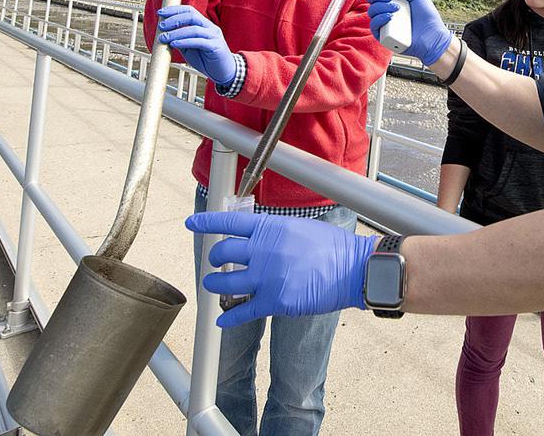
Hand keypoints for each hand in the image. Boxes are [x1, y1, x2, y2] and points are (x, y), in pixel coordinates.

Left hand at [156, 5, 235, 85]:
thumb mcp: (189, 48)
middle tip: (161, 26)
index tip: (161, 13)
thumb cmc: (206, 60)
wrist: (223, 72)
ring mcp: (214, 36)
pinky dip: (185, 42)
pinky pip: (199, 41)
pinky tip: (174, 44)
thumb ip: (180, 40)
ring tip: (164, 37)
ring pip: (194, 29)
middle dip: (174, 19)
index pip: (190, 11)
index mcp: (204, 25)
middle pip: (192, 16)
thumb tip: (163, 35)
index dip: (175, 10)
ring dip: (176, 32)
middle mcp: (210, 28)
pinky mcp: (216, 47)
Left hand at [186, 211, 377, 326]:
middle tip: (215, 263)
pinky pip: (243, 311)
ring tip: (214, 285)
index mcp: (270, 228)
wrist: (351, 269)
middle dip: (214, 259)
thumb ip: (274, 232)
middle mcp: (264, 250)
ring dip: (215, 284)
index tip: (191, 223)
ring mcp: (267, 276)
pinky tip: (222, 321)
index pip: (229, 222)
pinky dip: (229, 318)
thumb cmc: (331, 247)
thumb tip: (256, 238)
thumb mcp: (299, 228)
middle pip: (223, 253)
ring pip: (226, 282)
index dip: (207, 222)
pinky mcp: (275, 301)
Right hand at [366, 0, 451, 64]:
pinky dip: (380, 19)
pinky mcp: (384, 36)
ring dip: (381, 6)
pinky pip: (374, 26)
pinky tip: (390, 17)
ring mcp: (385, 23)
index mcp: (394, 1)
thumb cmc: (428, 18)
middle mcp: (387, 11)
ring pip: (372, 11)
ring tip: (396, 8)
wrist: (433, 37)